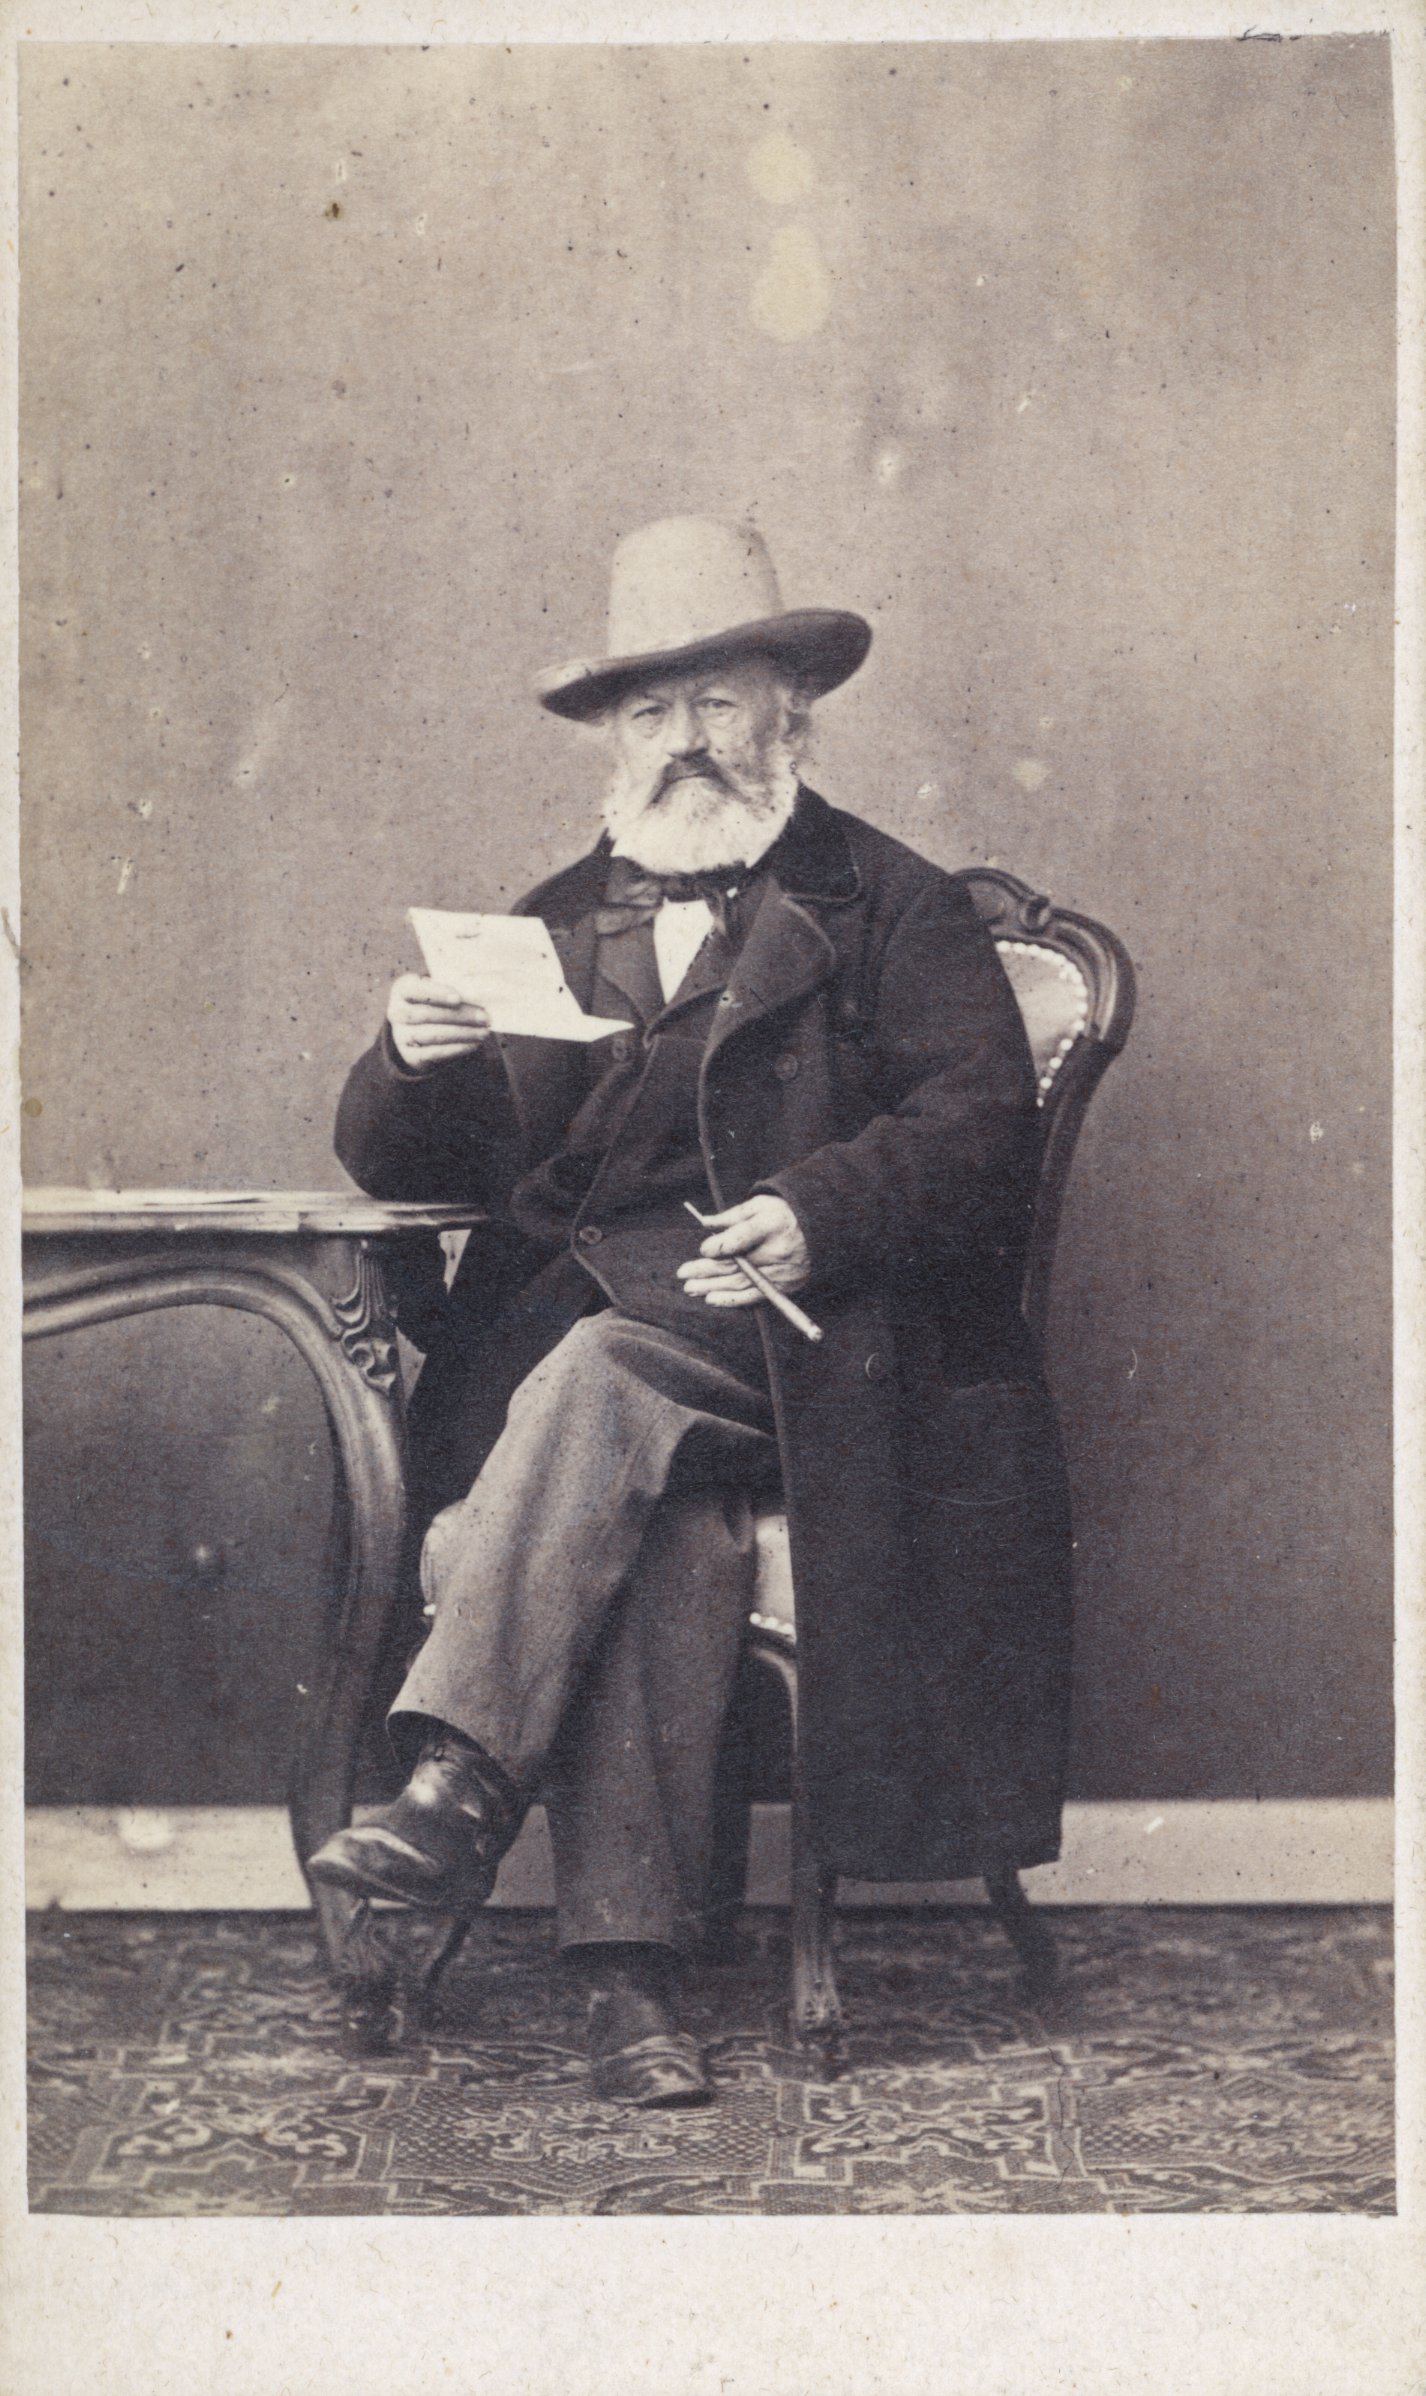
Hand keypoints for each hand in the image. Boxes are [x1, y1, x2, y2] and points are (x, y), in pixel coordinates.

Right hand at [387, 975, 489, 1070]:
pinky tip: (473, 1044)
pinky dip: (457, 1049)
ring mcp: (401, 1035)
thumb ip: (451, 989)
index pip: (415, 989)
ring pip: (433, 1035)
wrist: (415, 1028)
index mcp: (402, 989)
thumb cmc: (433, 1001)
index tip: (458, 998)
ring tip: (483, 1032)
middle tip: (484, 1017)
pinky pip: (435, 1053)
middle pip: (427, 1014)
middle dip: (459, 1016)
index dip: (436, 993)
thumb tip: (480, 996)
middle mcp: (396, 1012)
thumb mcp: (436, 989)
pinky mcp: (410, 1055)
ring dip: (462, 1034)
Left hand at [676, 1195, 810, 1308]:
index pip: (743, 1238)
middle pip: (737, 1263)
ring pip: (741, 1282)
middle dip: (707, 1270)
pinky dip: (731, 1299)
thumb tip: (704, 1223)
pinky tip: (711, 1298)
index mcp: (772, 1225)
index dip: (721, 1245)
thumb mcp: (759, 1206)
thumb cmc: (783, 1215)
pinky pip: (754, 1296)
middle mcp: (778, 1251)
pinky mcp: (784, 1286)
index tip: (703, 1249)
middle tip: (683, 1273)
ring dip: (712, 1287)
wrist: (819, 1231)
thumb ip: (731, 1216)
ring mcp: (782, 1271)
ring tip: (690, 1288)